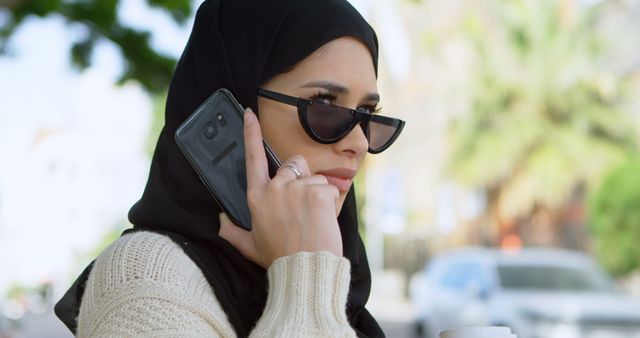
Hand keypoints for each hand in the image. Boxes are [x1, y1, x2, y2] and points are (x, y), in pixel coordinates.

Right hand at [219, 108, 342, 267]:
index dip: (251, 133)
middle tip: (301, 204)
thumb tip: (220, 220)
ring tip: (311, 218)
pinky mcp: (318, 192)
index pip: (252, 158)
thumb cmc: (279, 257)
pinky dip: (329, 202)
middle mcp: (275, 187)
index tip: (250, 114)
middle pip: (292, 164)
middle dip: (299, 177)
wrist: (305, 268)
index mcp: (257, 196)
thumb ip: (231, 231)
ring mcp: (297, 188)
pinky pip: (328, 188)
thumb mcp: (249, 246)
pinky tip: (322, 219)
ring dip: (315, 193)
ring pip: (313, 178)